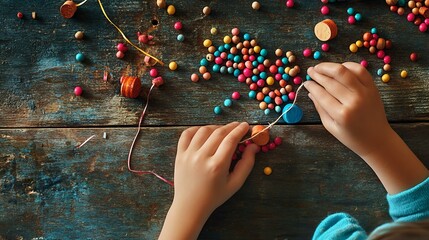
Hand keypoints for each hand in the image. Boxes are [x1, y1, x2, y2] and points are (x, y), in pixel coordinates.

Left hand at [159, 122, 258, 239]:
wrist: (190, 205)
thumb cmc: (215, 196)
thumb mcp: (235, 183)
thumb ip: (247, 164)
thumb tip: (254, 146)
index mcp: (217, 166)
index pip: (230, 140)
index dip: (239, 130)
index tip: (246, 126)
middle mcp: (201, 157)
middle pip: (218, 133)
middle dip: (231, 127)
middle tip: (238, 126)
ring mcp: (188, 154)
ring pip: (203, 131)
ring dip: (215, 127)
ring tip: (223, 131)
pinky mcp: (179, 154)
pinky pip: (187, 134)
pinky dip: (197, 129)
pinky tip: (205, 132)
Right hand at [304, 62, 390, 157]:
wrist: (377, 139)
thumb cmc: (351, 137)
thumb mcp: (331, 126)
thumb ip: (320, 108)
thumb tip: (310, 92)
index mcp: (341, 114)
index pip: (322, 94)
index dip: (312, 86)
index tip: (306, 82)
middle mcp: (353, 101)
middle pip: (331, 81)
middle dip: (317, 74)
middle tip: (310, 71)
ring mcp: (365, 93)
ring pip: (344, 72)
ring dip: (330, 67)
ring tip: (320, 67)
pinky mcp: (373, 88)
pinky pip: (360, 70)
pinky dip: (348, 65)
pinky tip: (339, 67)